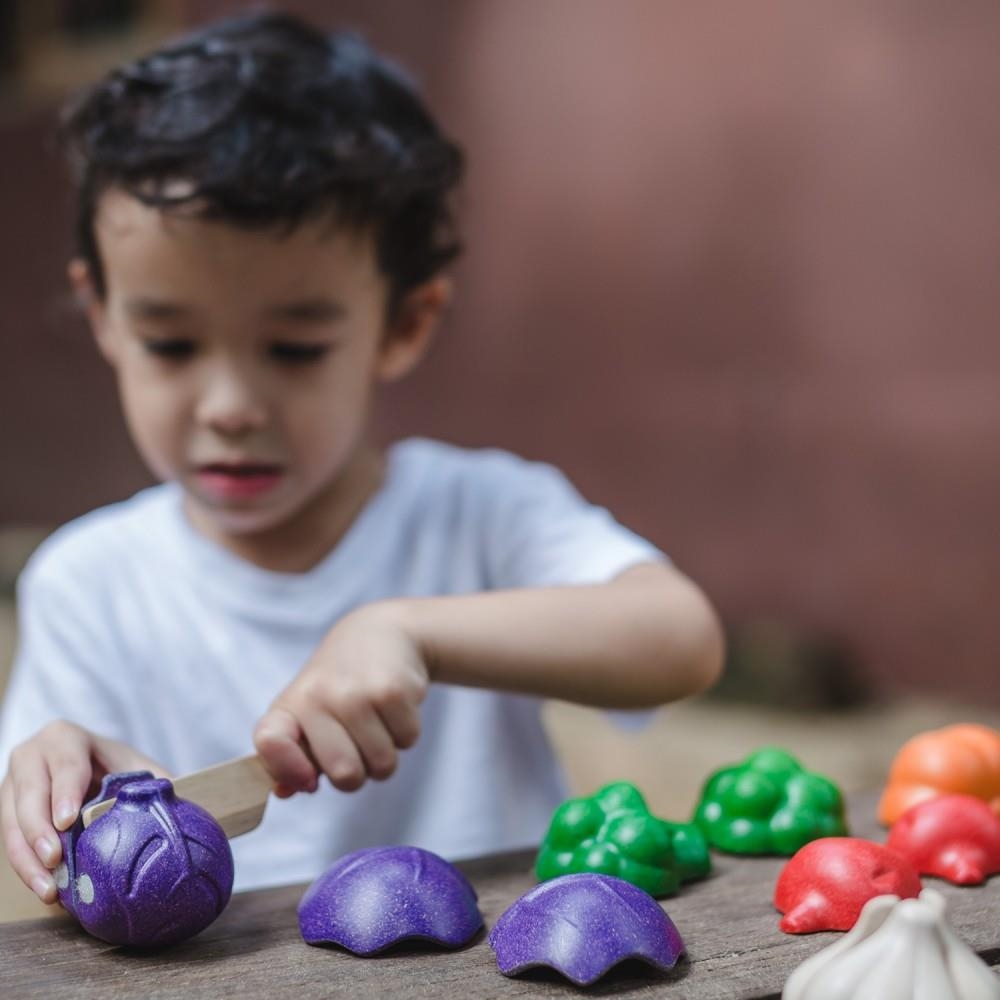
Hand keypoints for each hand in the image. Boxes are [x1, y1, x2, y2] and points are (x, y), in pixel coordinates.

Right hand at [0, 722, 166, 900]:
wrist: (90, 767)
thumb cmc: (115, 766)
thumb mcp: (134, 765)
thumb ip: (154, 782)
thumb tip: (181, 807)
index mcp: (65, 738)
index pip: (64, 764)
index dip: (65, 791)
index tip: (67, 821)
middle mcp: (31, 757)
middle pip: (30, 794)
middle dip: (39, 830)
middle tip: (55, 859)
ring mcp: (12, 785)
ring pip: (10, 823)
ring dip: (27, 859)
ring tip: (49, 889)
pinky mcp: (6, 812)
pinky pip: (10, 842)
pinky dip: (26, 867)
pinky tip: (45, 889)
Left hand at [254, 603, 427, 795]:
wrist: (381, 633)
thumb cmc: (339, 683)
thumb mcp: (308, 711)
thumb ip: (294, 755)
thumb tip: (285, 790)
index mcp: (290, 706)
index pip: (270, 742)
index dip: (288, 769)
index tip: (309, 781)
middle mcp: (319, 697)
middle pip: (346, 775)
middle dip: (360, 773)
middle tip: (359, 746)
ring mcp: (358, 693)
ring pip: (383, 764)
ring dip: (387, 753)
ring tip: (378, 722)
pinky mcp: (394, 690)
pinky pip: (408, 740)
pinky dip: (406, 732)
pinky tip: (394, 706)